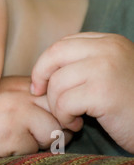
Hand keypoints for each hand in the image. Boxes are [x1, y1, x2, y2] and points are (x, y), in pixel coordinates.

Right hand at [0, 76, 67, 162]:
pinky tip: (5, 146)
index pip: (54, 92)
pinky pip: (36, 147)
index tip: (49, 121)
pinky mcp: (12, 132)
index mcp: (15, 83)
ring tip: (17, 140)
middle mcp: (18, 92)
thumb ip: (25, 99)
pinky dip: (25, 151)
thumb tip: (62, 113)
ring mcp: (16, 110)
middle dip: (59, 125)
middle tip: (45, 136)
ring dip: (42, 141)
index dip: (56, 110)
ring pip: (54, 130)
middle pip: (59, 108)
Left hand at [31, 32, 133, 152]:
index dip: (46, 63)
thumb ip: (85, 63)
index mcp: (110, 41)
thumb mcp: (110, 73)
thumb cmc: (131, 104)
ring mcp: (106, 68)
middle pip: (54, 54)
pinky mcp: (103, 92)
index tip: (40, 82)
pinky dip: (64, 116)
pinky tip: (79, 122)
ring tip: (72, 115)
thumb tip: (44, 68)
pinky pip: (64, 102)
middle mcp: (108, 49)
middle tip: (39, 94)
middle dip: (40, 76)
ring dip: (56, 105)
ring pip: (57, 83)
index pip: (63, 44)